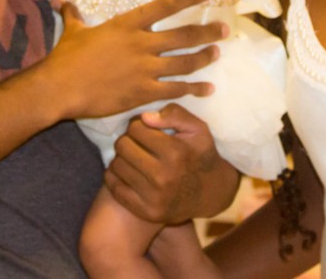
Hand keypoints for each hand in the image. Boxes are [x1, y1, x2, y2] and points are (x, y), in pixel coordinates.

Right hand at [45, 0, 226, 120]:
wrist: (59, 88)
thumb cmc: (65, 58)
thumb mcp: (72, 31)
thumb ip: (73, 14)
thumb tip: (61, 0)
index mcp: (127, 24)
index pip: (166, 5)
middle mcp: (141, 44)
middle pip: (183, 35)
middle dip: (207, 31)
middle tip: (224, 29)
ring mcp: (144, 70)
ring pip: (184, 62)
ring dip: (203, 57)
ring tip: (216, 53)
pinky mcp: (143, 93)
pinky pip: (175, 90)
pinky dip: (194, 89)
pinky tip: (207, 89)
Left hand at [105, 103, 240, 223]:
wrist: (211, 192)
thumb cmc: (201, 154)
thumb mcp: (198, 128)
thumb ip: (175, 114)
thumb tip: (145, 117)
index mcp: (175, 152)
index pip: (136, 129)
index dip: (138, 125)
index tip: (144, 129)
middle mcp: (163, 176)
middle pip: (123, 146)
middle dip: (127, 140)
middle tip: (136, 143)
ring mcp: (154, 197)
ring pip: (117, 165)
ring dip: (121, 158)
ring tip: (133, 157)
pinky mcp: (146, 212)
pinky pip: (115, 188)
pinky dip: (115, 176)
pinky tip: (127, 171)